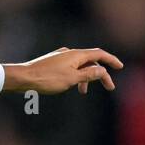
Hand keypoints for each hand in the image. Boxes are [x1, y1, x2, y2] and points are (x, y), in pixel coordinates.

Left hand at [3, 47, 123, 95]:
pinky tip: (70, 85)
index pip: (99, 54)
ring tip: (83, 92)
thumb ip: (88, 75)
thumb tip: (102, 70)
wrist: (24, 78)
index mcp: (77, 55)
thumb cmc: (47, 79)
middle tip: (109, 87)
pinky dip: (75, 76)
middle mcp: (70, 53)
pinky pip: (70, 68)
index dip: (111, 60)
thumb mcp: (72, 79)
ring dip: (86, 77)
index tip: (120, 67)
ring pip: (80, 66)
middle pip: (91, 61)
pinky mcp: (53, 62)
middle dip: (100, 74)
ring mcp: (61, 57)